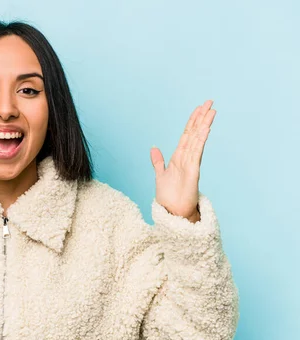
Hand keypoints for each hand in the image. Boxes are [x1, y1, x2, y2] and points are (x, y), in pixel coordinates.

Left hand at [150, 100, 215, 220]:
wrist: (173, 212)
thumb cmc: (168, 196)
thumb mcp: (160, 175)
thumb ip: (158, 161)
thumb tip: (154, 148)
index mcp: (179, 157)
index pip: (187, 135)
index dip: (192, 121)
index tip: (198, 108)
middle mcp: (187, 158)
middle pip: (195, 133)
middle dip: (201, 117)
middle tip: (210, 102)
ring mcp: (191, 163)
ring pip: (198, 140)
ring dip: (204, 125)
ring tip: (211, 111)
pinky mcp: (193, 171)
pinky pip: (197, 153)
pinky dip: (200, 141)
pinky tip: (205, 130)